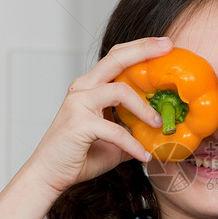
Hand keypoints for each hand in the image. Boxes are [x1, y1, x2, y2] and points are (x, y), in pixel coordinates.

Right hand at [24, 37, 170, 195]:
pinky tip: (144, 156)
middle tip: (169, 46)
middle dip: (144, 50)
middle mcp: (83, 88)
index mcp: (90, 87)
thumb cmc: (78, 156)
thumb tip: (160, 133)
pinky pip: (116, 130)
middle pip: (116, 59)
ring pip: (120, 91)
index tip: (165, 44)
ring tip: (159, 124)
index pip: (116, 58)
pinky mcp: (79, 123)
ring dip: (144, 108)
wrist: (49, 175)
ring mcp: (78, 103)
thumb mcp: (113, 140)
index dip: (141, 48)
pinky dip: (133, 144)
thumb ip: (132, 130)